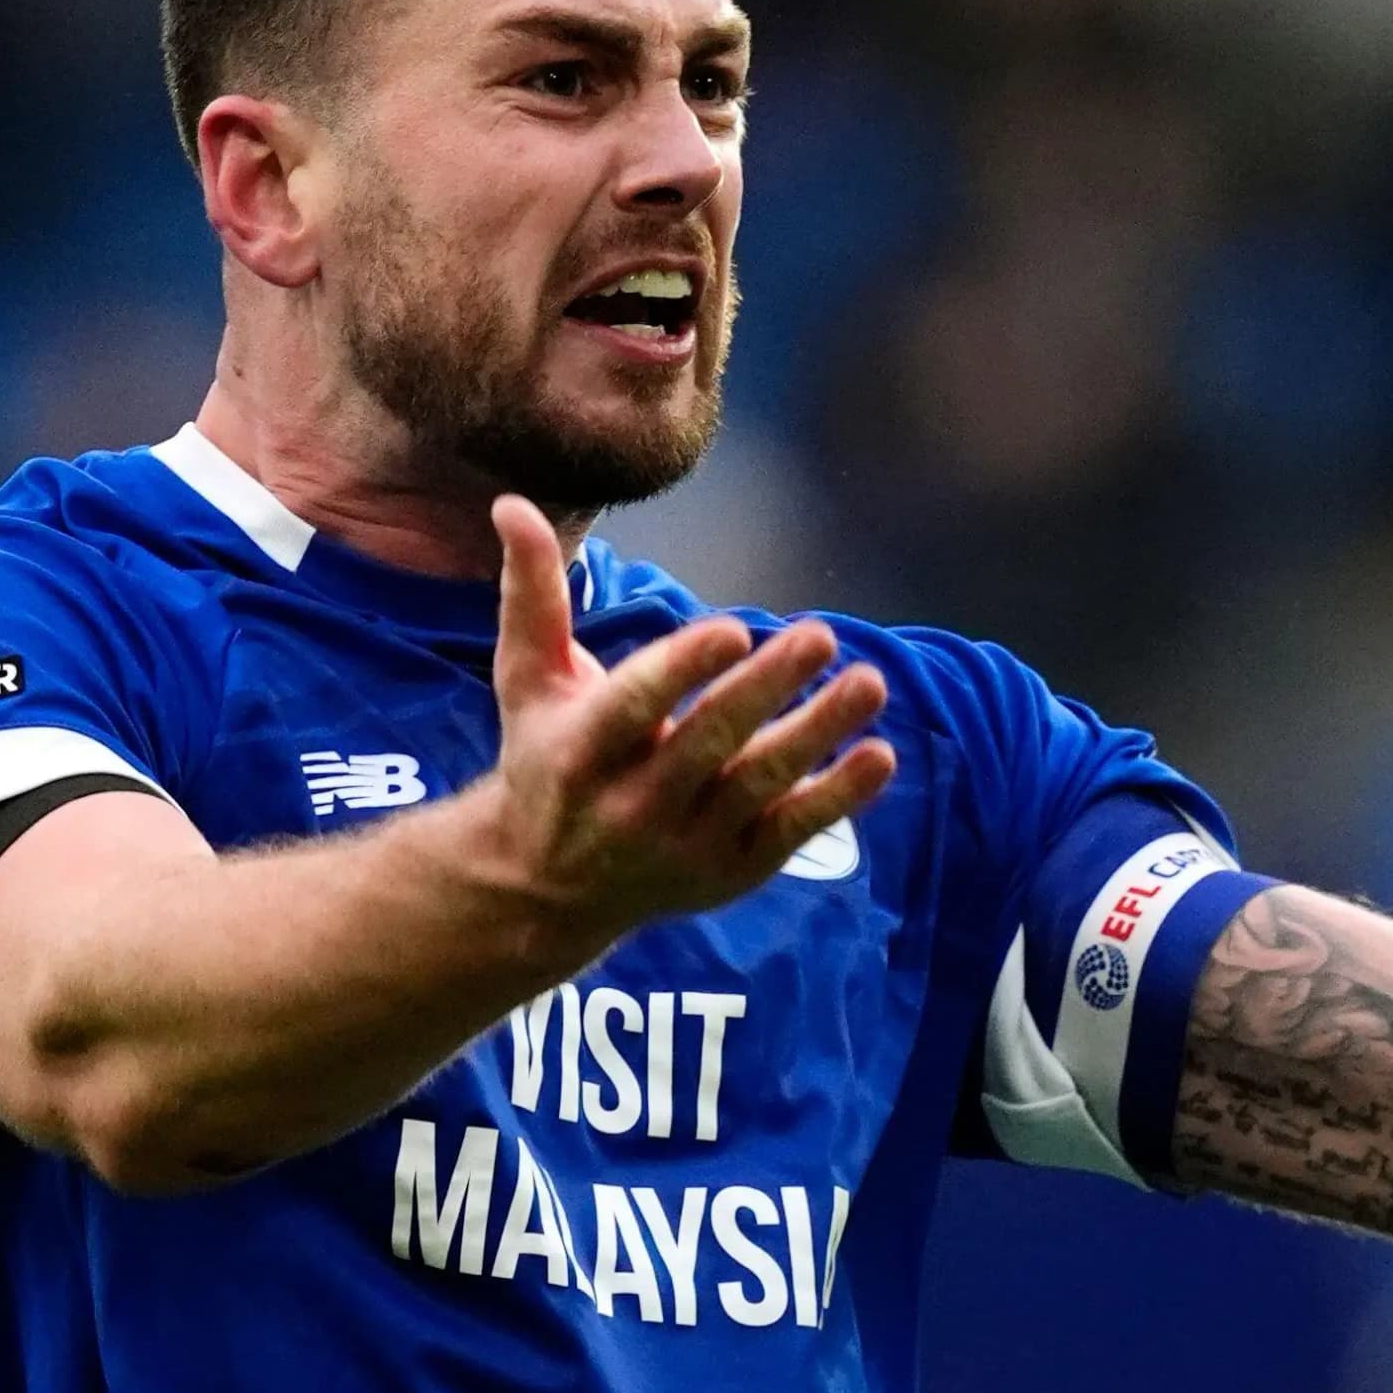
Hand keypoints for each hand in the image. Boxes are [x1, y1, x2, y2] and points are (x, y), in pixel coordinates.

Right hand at [469, 495, 895, 950]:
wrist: (547, 890)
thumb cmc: (544, 758)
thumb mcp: (525, 681)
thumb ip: (533, 595)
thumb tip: (513, 502)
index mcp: (580, 752)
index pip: (635, 706)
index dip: (684, 670)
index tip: (732, 628)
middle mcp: (633, 804)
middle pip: (709, 743)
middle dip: (765, 690)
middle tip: (819, 634)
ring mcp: (686, 843)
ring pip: (760, 785)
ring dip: (817, 734)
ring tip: (869, 682)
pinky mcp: (730, 872)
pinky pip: (792, 832)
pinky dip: (838, 798)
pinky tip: (879, 754)